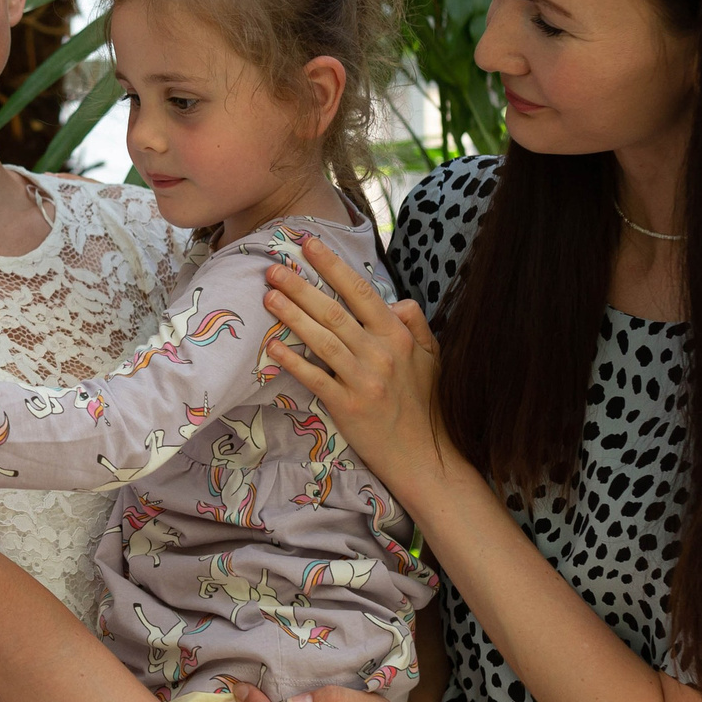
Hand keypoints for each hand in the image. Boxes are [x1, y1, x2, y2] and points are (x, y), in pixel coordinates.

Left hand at [260, 239, 454, 500]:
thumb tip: (397, 301)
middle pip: (334, 312)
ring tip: (268, 296)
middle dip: (301, 286)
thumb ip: (415, 324)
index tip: (309, 245)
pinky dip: (293, 361)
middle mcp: (381, 353)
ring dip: (292, 315)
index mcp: (399, 336)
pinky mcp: (348, 406)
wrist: (427, 455)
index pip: (361, 292)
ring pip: (321, 339)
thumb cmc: (429, 404)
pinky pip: (315, 377)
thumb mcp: (433, 358)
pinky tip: (273, 347)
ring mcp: (364, 380)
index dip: (333, 266)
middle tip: (273, 267)